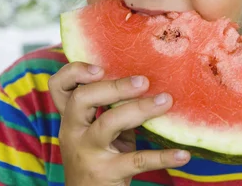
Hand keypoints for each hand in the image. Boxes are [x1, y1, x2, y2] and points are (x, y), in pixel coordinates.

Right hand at [48, 62, 189, 185]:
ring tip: (166, 101)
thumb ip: (113, 109)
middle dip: (114, 86)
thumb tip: (147, 82)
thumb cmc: (101, 159)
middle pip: (82, 98)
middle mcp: (73, 133)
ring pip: (109, 123)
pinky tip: (183, 154)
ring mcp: (87, 153)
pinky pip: (138, 161)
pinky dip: (163, 157)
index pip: (59, 87)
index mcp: (71, 119)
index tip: (101, 67)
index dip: (75, 72)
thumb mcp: (101, 132)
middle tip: (144, 82)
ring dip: (140, 109)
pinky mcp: (106, 173)